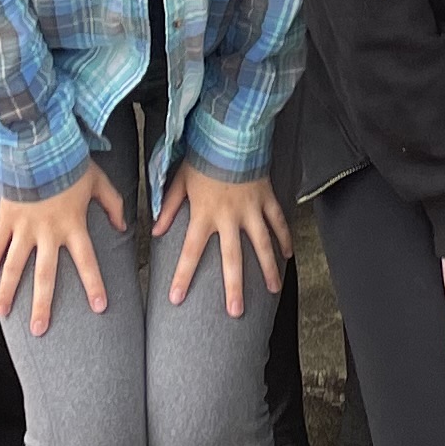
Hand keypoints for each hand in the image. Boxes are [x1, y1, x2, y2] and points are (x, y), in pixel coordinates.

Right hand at [0, 163, 125, 336]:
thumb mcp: (99, 181)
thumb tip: (125, 227)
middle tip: (40, 329)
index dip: (94, 284)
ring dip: (8, 291)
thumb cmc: (71, 162)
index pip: (86, 261)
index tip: (100, 307)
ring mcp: (24, 227)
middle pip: (45, 276)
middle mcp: (48, 233)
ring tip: (2, 313)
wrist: (39, 144)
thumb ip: (114, 204)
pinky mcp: (7, 218)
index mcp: (73, 226)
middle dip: (43, 305)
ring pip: (14, 266)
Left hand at [157, 163, 290, 315]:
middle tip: (235, 311)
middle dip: (234, 287)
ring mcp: (251, 210)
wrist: (231, 133)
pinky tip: (289, 256)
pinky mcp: (267, 199)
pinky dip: (285, 238)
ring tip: (272, 291)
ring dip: (267, 269)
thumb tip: (154, 230)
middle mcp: (229, 217)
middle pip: (233, 258)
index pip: (191, 251)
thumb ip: (167, 207)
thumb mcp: (178, 181)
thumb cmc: (202, 158)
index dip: (183, 275)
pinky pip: (278, 222)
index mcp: (205, 214)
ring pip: (262, 244)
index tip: (176, 298)